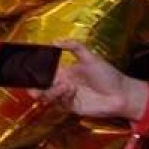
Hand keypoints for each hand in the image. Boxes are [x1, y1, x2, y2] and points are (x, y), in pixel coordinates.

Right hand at [31, 40, 146, 120]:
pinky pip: (60, 102)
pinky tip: (70, 89)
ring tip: (61, 86)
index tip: (26, 70)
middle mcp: (62, 85)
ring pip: (47, 96)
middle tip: (31, 87)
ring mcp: (66, 97)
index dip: (34, 73)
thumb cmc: (108, 75)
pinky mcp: (72, 107)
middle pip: (41, 87)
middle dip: (33, 87)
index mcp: (64, 72)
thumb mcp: (91, 57)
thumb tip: (54, 41)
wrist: (122, 94)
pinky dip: (62, 95)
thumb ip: (74, 46)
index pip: (44, 72)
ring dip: (49, 91)